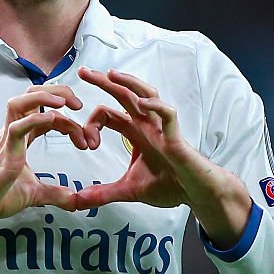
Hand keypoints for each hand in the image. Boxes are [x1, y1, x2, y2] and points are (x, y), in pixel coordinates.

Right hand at [0, 85, 86, 233]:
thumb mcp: (33, 194)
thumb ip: (55, 193)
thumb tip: (75, 200)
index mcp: (19, 138)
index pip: (44, 113)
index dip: (67, 119)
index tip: (84, 138)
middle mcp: (12, 133)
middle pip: (31, 96)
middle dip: (57, 92)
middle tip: (78, 104)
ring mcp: (6, 141)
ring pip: (19, 102)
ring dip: (44, 97)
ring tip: (65, 103)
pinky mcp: (3, 155)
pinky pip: (16, 128)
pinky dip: (35, 119)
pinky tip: (52, 120)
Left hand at [75, 67, 251, 247]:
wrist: (195, 194)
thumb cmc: (170, 185)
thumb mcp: (128, 190)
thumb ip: (103, 193)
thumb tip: (78, 201)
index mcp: (135, 132)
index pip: (108, 114)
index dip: (92, 123)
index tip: (86, 144)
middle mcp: (147, 125)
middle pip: (124, 95)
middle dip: (104, 82)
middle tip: (84, 72)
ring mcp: (162, 129)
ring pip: (146, 95)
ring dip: (129, 83)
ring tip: (111, 74)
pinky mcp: (176, 138)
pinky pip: (168, 115)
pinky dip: (156, 107)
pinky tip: (143, 104)